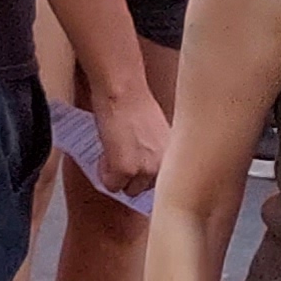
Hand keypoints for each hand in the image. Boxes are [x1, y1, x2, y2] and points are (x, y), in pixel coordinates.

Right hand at [82, 76, 170, 198]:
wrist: (123, 91)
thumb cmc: (136, 102)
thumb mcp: (155, 134)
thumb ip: (154, 154)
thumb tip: (141, 168)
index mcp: (176, 158)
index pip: (162, 184)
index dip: (145, 176)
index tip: (137, 171)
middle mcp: (165, 166)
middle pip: (144, 189)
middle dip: (131, 177)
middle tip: (120, 159)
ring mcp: (145, 170)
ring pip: (128, 189)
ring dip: (119, 177)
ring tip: (113, 155)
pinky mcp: (125, 170)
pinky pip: (111, 185)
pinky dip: (104, 173)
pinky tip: (105, 154)